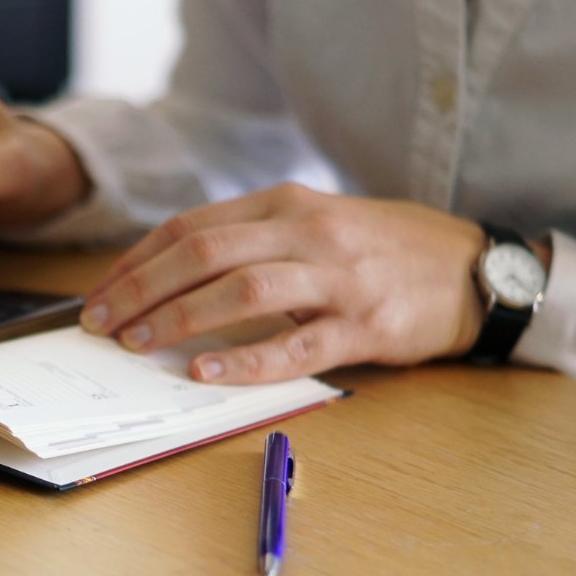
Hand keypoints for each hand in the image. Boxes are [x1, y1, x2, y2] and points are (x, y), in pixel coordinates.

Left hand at [78, 184, 488, 382]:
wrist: (476, 268)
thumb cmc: (382, 250)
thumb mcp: (315, 224)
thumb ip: (253, 240)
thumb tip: (172, 277)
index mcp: (286, 203)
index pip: (191, 226)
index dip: (137, 261)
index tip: (101, 293)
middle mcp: (308, 231)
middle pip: (204, 252)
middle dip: (140, 289)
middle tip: (99, 322)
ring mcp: (338, 277)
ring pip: (243, 290)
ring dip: (180, 317)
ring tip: (137, 343)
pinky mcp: (365, 324)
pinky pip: (296, 344)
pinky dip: (246, 359)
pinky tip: (205, 372)